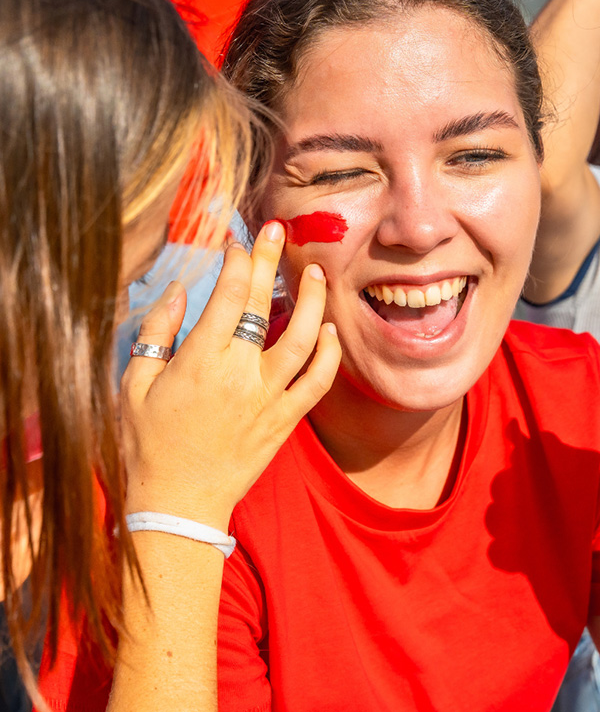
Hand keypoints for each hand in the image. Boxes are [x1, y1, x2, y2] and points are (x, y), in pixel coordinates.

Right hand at [121, 221, 340, 529]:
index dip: (239, 262)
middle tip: (280, 230)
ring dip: (313, 302)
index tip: (242, 241)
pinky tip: (331, 328)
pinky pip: (318, 382)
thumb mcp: (133, 385)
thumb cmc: (148, 444)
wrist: (178, 504)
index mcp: (200, 362)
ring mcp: (269, 398)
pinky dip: (330, 353)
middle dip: (272, 261)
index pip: (228, 297)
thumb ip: (156, 332)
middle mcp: (240, 375)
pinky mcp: (286, 420)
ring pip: (304, 340)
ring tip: (316, 273)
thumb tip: (178, 289)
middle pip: (263, 306)